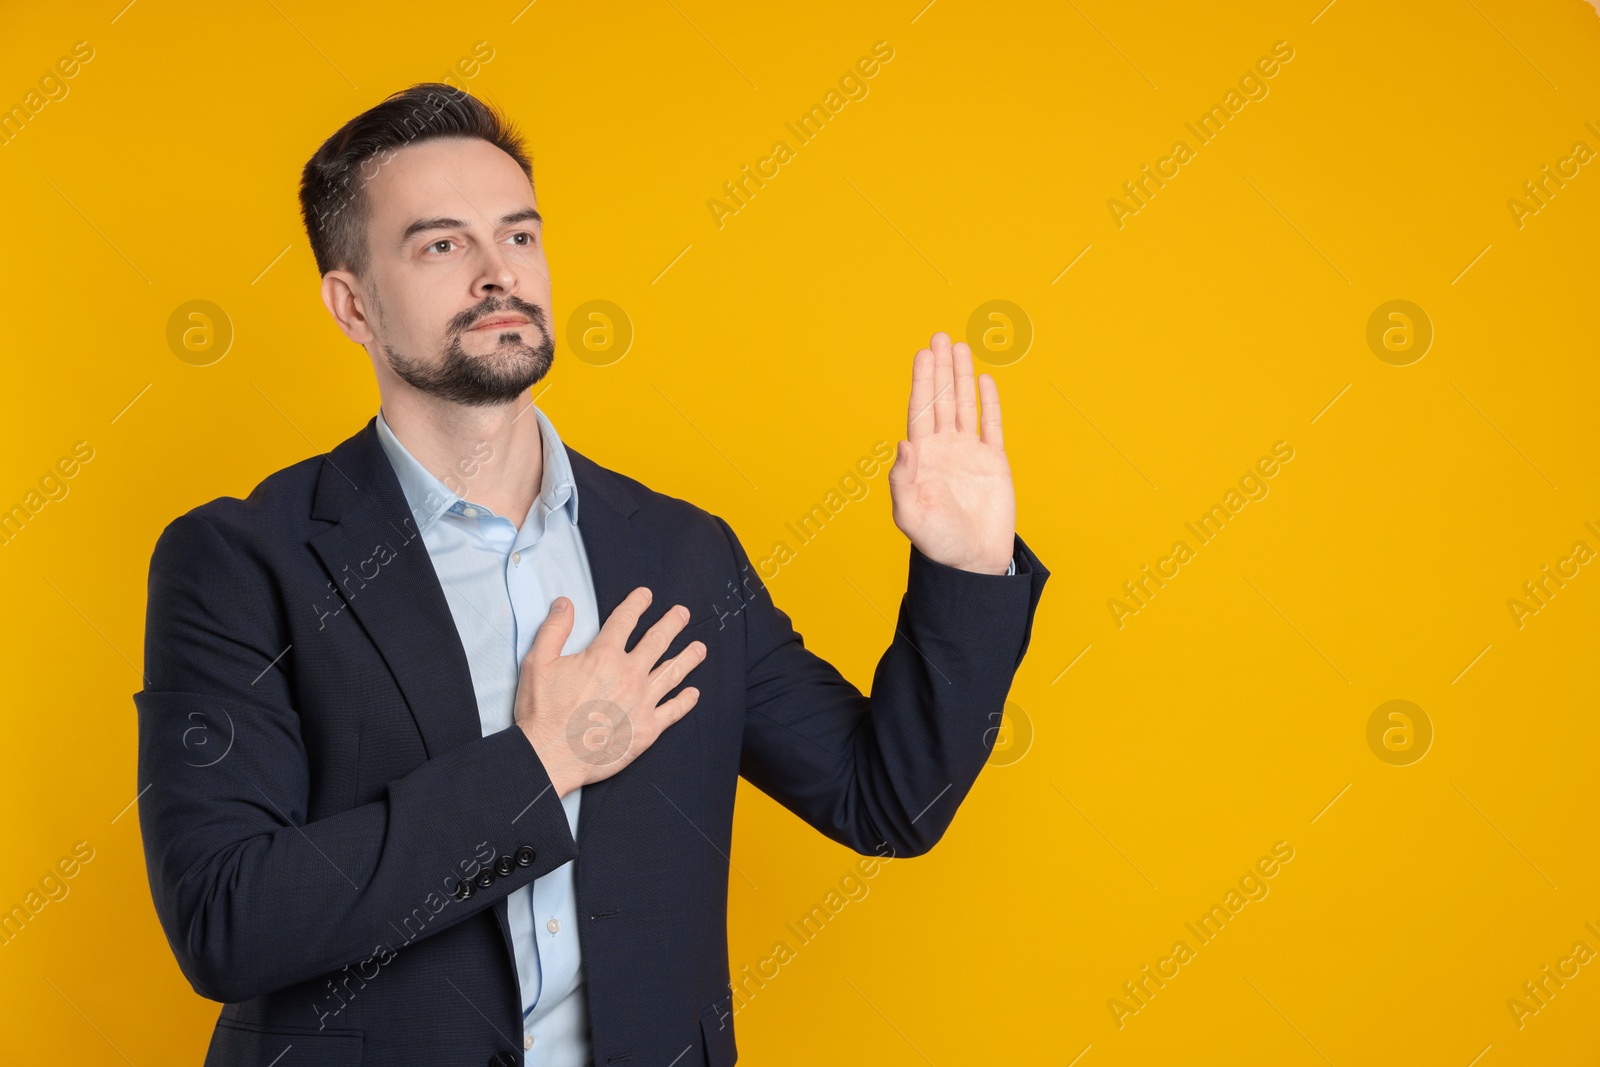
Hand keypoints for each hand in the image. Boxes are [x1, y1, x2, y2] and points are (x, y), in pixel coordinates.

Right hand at [514, 587, 704, 796]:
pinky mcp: (647, 729)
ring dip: (688, 658)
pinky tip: (693, 693)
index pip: (625, 620)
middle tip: (683, 614)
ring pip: (672, 673)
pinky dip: (685, 701)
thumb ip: (554, 629)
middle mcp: (629, 674)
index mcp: (603, 656)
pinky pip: (673, 711)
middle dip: (672, 624)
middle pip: (657, 641)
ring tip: (700, 648)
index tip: (646, 594)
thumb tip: (565, 603)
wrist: (549, 756)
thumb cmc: (542, 711)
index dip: (636, 604)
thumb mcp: (538, 662)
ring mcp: (642, 702)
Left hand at [887, 331, 1016, 573]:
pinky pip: (992, 425)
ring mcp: (969, 453)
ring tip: (960, 347)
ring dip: (962, 377)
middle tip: (939, 336)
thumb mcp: (910, 514)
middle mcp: (944, 449)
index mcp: (922, 457)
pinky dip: (990, 403)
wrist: (973, 562)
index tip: (923, 354)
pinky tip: (984, 380)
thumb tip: (902, 443)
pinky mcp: (994, 462)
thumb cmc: (937, 542)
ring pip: (965, 405)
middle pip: (941, 399)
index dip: (922, 381)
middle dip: (940, 369)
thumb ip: (902, 480)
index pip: (920, 410)